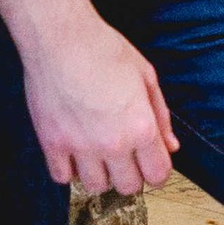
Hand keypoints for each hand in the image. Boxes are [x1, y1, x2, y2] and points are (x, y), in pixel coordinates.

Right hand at [21, 0, 177, 194]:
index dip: (157, 172)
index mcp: (141, 127)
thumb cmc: (103, 48)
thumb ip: (161, 115)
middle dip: (130, 174)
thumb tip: (170, 145)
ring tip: (97, 154)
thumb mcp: (145, 75)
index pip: (158, 175)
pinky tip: (73, 152)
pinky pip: (62, 177)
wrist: (60, 38)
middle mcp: (113, 143)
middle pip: (129, 187)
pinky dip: (69, 170)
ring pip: (96, 186)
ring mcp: (80, 146)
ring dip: (99, 174)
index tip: (151, 166)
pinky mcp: (52, 143)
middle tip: (124, 158)